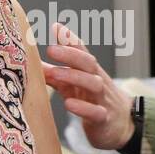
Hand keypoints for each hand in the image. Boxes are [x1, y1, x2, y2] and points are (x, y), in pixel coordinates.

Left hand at [41, 22, 134, 150]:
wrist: (121, 126)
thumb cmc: (93, 102)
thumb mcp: (73, 87)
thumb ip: (55, 75)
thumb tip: (33, 63)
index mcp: (89, 72)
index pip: (82, 52)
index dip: (70, 40)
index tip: (56, 28)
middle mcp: (98, 81)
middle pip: (88, 63)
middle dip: (70, 54)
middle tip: (51, 49)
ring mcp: (103, 99)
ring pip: (93, 84)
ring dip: (74, 76)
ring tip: (55, 73)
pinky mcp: (104, 119)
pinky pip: (95, 112)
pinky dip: (83, 108)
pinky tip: (68, 103)